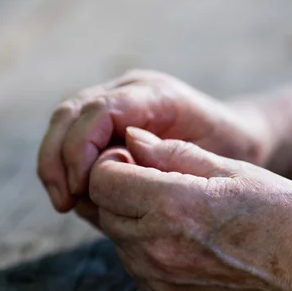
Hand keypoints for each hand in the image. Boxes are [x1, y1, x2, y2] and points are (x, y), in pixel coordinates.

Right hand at [37, 69, 268, 213]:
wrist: (237, 136)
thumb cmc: (227, 152)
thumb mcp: (206, 161)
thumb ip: (159, 165)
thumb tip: (107, 182)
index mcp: (156, 94)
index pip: (99, 110)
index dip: (80, 149)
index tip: (79, 189)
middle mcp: (130, 89)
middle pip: (70, 112)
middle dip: (58, 158)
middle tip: (64, 201)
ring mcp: (116, 98)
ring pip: (64, 120)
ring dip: (54, 161)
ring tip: (63, 201)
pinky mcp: (108, 118)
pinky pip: (72, 133)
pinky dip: (63, 163)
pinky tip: (71, 192)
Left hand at [89, 127, 291, 290]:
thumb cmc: (285, 217)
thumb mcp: (234, 171)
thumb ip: (174, 154)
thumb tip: (133, 138)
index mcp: (172, 206)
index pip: (102, 180)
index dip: (114, 163)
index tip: (137, 160)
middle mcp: (156, 249)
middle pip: (104, 210)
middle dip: (121, 190)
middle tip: (158, 184)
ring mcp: (159, 282)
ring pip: (118, 240)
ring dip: (134, 221)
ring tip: (178, 215)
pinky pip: (138, 269)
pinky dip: (149, 251)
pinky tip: (186, 244)